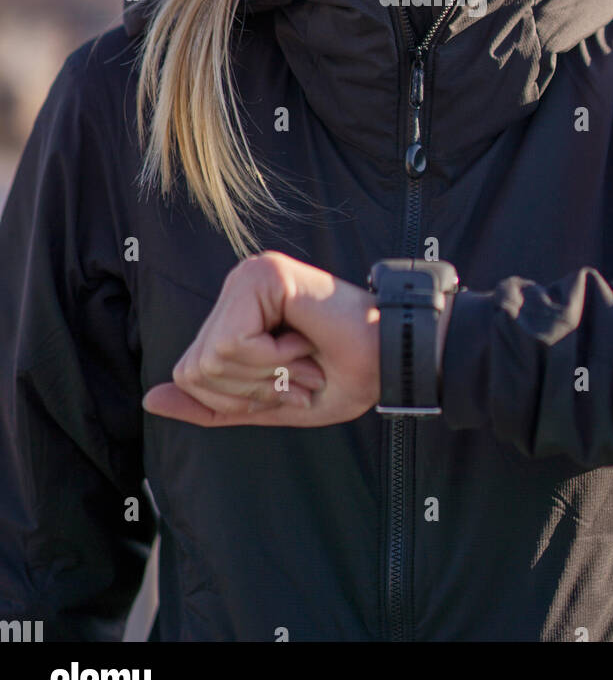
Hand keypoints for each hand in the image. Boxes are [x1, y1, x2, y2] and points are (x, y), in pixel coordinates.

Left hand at [142, 252, 380, 427]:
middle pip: (195, 369)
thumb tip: (149, 399)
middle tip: (299, 369)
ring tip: (304, 352)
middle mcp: (236, 285)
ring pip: (212, 359)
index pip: (191, 373)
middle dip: (249, 389)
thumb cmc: (344, 374)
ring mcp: (248, 275)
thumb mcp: (270, 401)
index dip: (237, 397)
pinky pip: (233, 344)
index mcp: (235, 309)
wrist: (395, 358)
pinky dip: (271, 358)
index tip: (288, 380)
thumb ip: (213, 404)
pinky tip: (303, 338)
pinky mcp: (263, 275)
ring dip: (266, 373)